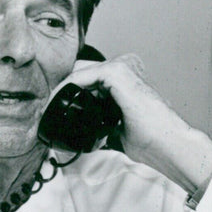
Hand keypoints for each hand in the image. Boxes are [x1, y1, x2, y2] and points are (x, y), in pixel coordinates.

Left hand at [52, 54, 211, 194]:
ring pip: (79, 71)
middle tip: (45, 109)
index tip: (51, 110)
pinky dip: (67, 87)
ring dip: (61, 89)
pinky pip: (83, 75)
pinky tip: (58, 101)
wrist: (166, 144)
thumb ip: (98, 127)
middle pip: (81, 72)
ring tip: (47, 108)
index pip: (88, 78)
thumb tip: (78, 138)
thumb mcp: (115, 132)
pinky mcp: (118, 71)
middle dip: (61, 89)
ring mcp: (122, 66)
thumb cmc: (149, 140)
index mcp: (124, 80)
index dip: (67, 93)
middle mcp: (124, 68)